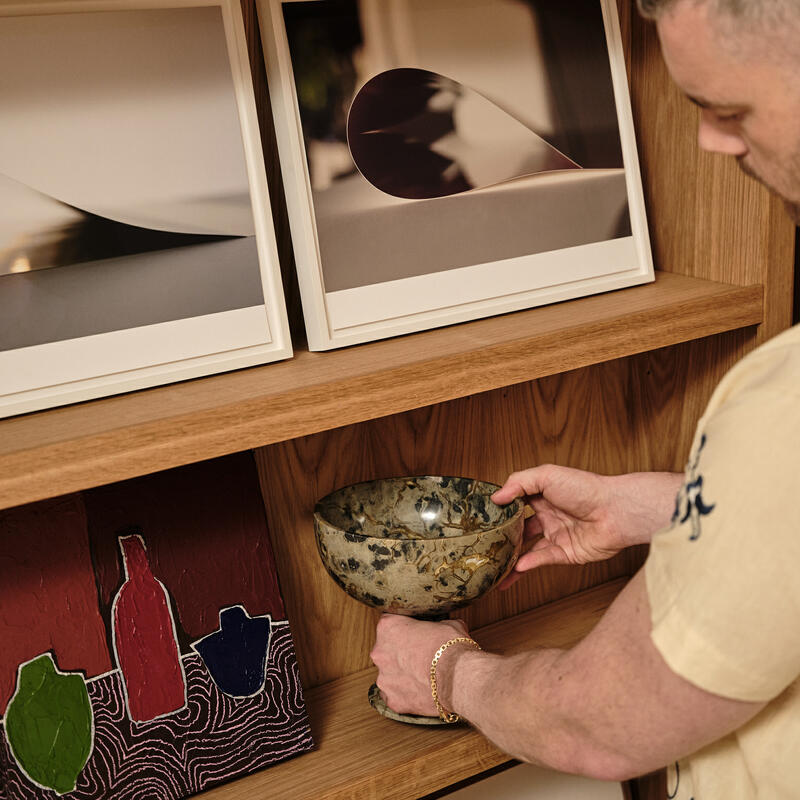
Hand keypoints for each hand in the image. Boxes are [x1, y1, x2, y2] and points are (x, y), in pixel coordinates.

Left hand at [370, 614, 470, 716]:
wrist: (459, 678)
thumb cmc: (451, 648)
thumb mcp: (447, 624)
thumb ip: (435, 625)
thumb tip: (442, 628)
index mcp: (388, 627)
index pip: (390, 623)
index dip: (405, 629)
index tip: (416, 634)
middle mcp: (380, 652)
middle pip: (386, 650)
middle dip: (400, 653)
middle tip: (420, 656)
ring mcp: (384, 679)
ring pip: (389, 675)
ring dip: (402, 675)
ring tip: (423, 677)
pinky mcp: (393, 700)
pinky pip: (395, 697)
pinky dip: (405, 695)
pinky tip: (421, 692)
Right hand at [491, 464, 682, 586]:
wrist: (616, 512)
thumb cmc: (585, 488)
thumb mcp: (547, 475)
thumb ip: (519, 482)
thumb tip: (496, 497)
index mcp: (542, 495)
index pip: (515, 503)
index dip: (499, 509)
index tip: (481, 517)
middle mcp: (548, 516)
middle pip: (519, 528)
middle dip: (502, 537)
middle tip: (482, 545)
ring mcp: (556, 535)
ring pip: (528, 549)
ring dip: (511, 558)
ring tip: (493, 567)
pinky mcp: (566, 553)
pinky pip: (543, 559)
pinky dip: (529, 564)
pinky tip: (516, 567)